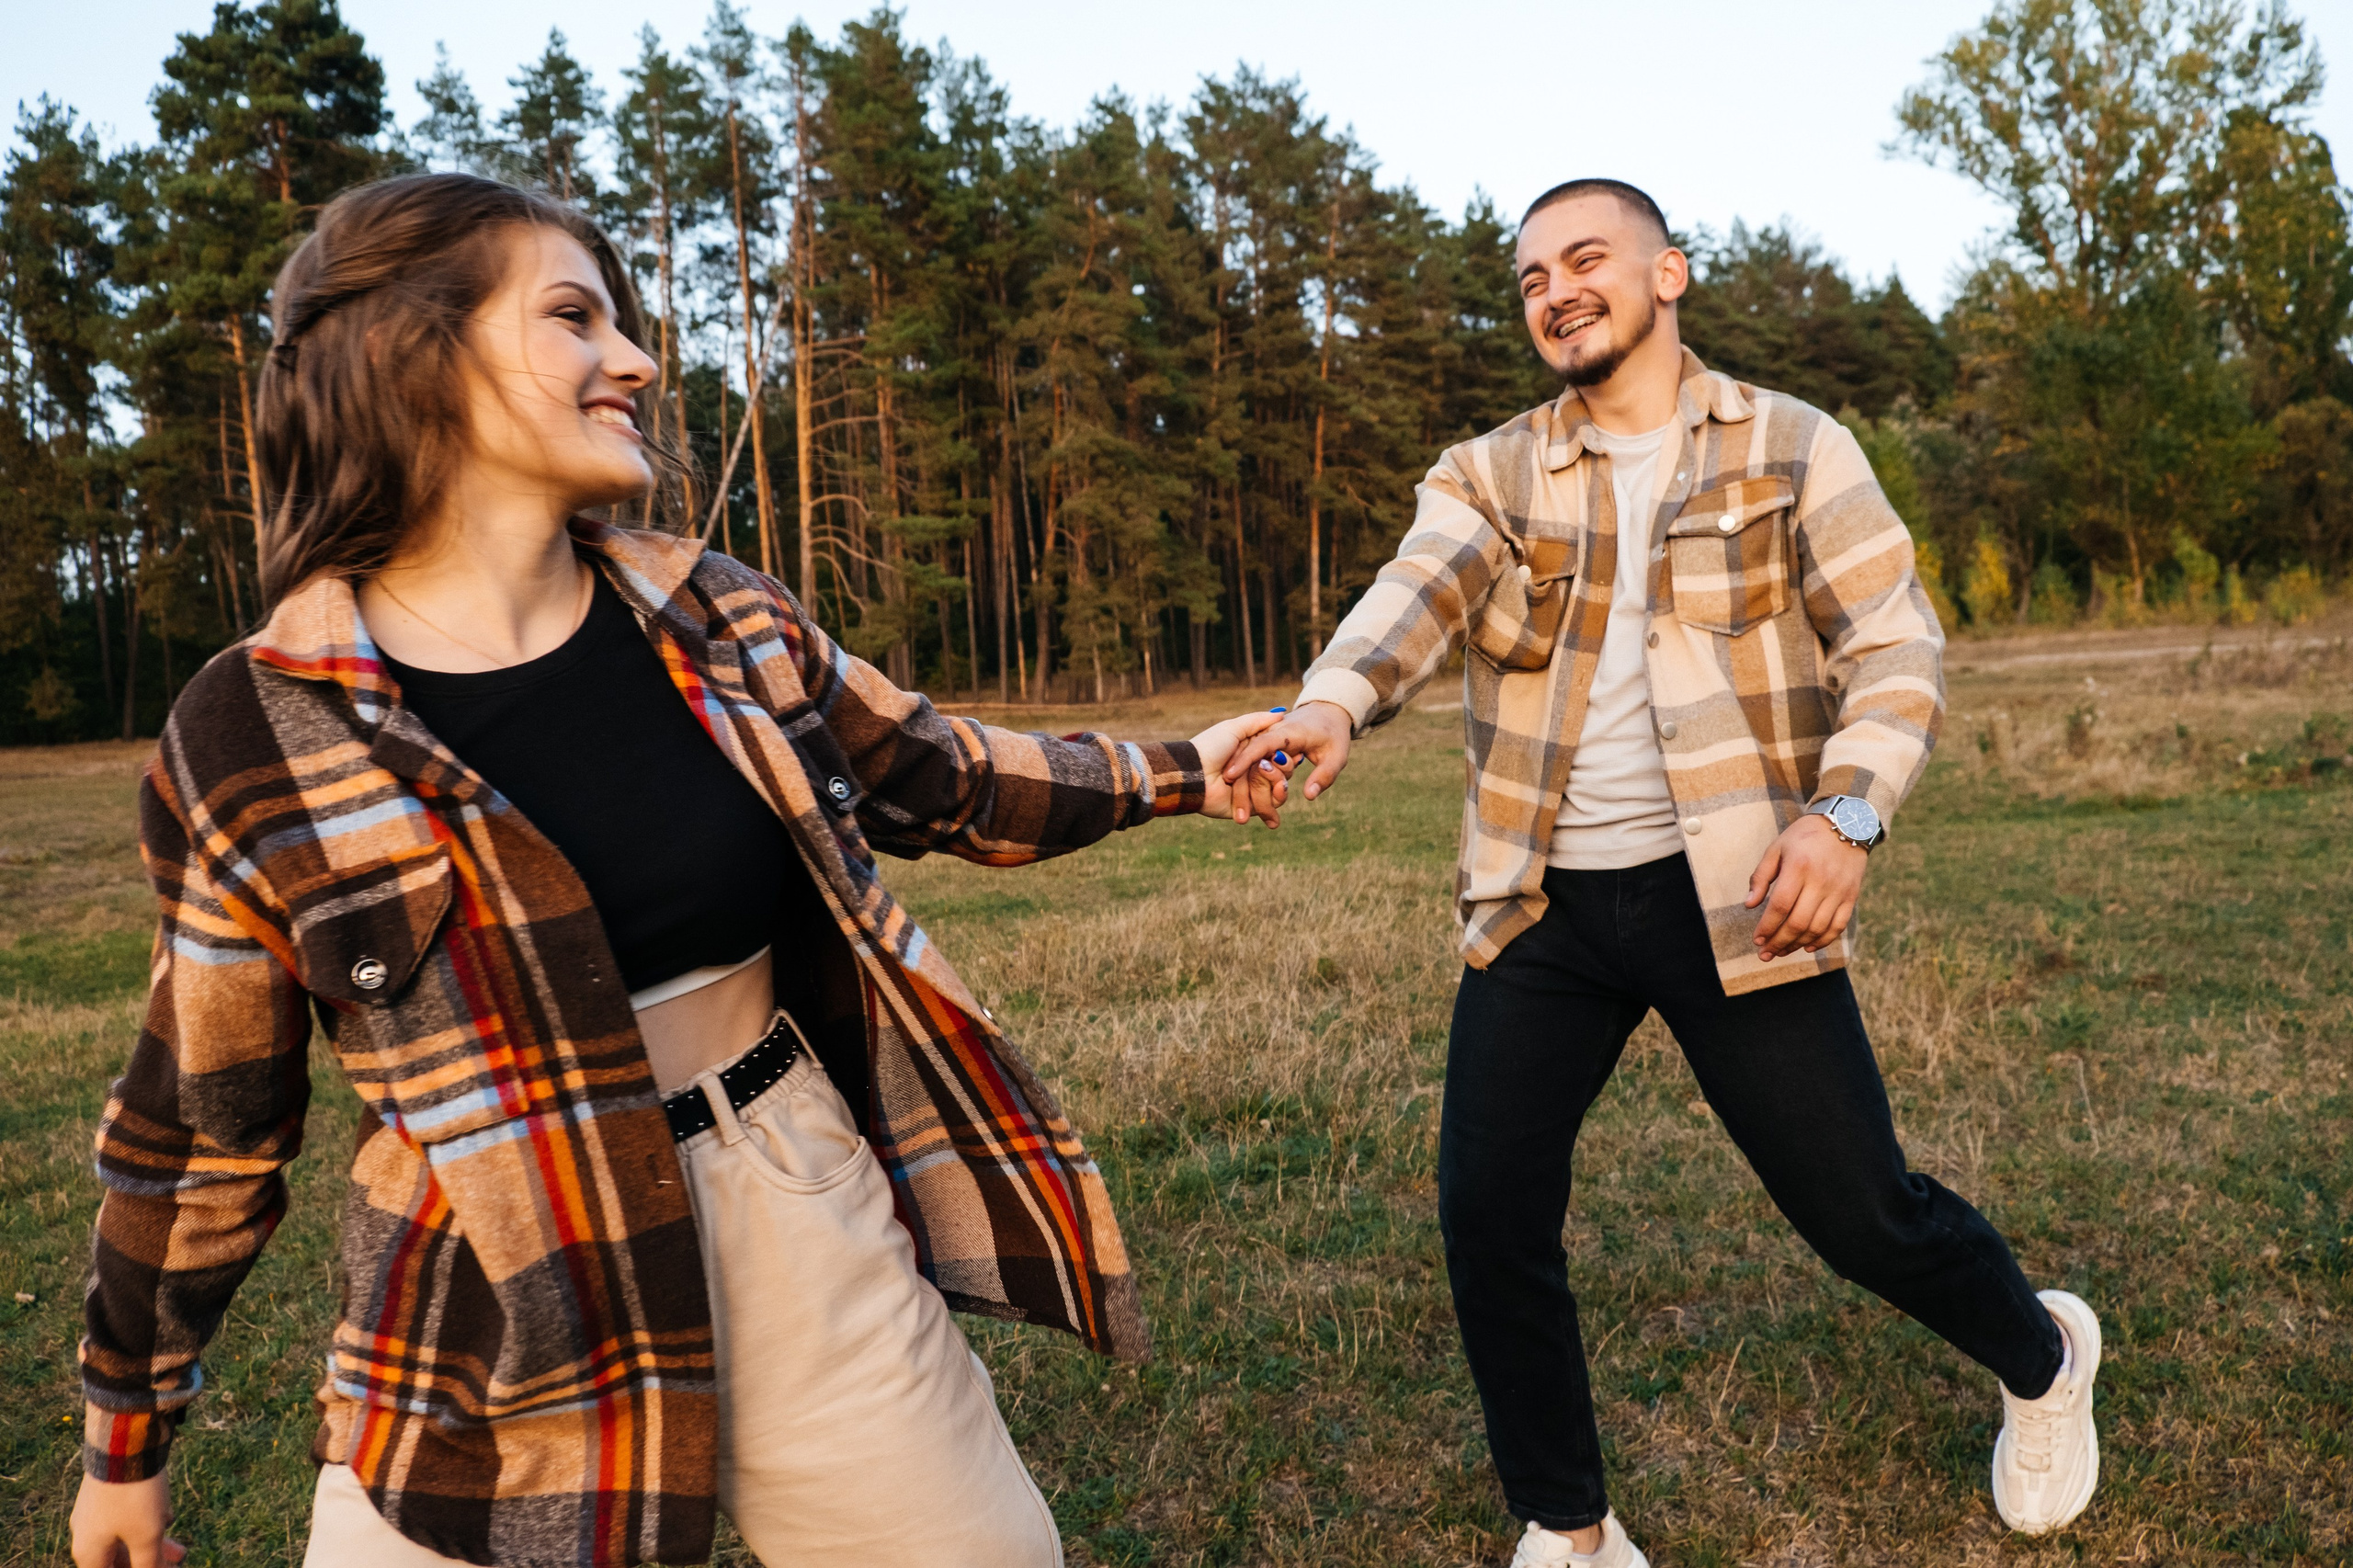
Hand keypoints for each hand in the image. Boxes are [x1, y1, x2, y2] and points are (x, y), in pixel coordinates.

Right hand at [71, 1473, 185, 1567]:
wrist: (123, 1442)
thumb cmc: (133, 1496)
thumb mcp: (147, 1536)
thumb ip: (149, 1563)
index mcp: (88, 1551)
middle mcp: (86, 1533)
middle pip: (117, 1560)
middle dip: (146, 1564)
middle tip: (175, 1564)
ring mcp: (96, 1510)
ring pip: (126, 1537)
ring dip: (153, 1546)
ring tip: (181, 1552)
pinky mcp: (109, 1491)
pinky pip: (128, 1515)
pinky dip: (148, 1522)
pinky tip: (169, 1517)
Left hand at [1191, 708, 1291, 826]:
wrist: (1194, 774)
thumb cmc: (1211, 748)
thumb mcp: (1233, 728)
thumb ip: (1258, 721)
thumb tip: (1281, 714)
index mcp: (1251, 754)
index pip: (1280, 754)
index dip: (1287, 753)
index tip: (1291, 750)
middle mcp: (1254, 772)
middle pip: (1285, 772)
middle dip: (1283, 766)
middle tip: (1269, 761)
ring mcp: (1253, 790)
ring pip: (1280, 788)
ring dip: (1275, 779)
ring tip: (1262, 771)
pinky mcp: (1250, 807)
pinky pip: (1271, 805)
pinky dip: (1274, 796)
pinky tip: (1274, 790)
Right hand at [1221, 700, 1352, 805]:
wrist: (1326, 713)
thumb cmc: (1333, 735)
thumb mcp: (1337, 756)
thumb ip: (1324, 776)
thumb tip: (1308, 796)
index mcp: (1289, 732)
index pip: (1262, 743)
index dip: (1245, 758)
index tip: (1230, 775)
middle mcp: (1271, 732)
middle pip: (1249, 758)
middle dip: (1242, 788)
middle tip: (1242, 818)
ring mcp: (1265, 737)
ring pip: (1248, 764)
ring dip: (1243, 790)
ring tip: (1243, 818)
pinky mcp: (1263, 744)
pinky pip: (1252, 764)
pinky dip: (1248, 784)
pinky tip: (1250, 807)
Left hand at [1745, 813, 1868, 960]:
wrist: (1846, 824)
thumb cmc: (1804, 837)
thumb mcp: (1777, 848)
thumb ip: (1761, 876)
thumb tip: (1749, 905)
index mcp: (1799, 867)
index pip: (1780, 905)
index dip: (1767, 927)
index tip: (1757, 940)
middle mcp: (1821, 881)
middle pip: (1798, 921)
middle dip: (1779, 942)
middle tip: (1765, 954)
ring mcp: (1838, 891)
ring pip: (1817, 928)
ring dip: (1797, 944)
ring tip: (1781, 951)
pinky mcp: (1851, 896)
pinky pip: (1838, 926)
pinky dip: (1823, 941)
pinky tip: (1808, 947)